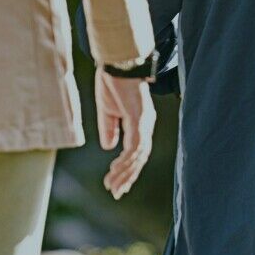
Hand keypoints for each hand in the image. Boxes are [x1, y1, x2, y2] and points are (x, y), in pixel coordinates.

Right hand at [94, 70, 154, 199]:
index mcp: (139, 122)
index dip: (127, 168)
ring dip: (124, 173)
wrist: (116, 61)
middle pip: (140, 158)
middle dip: (128, 177)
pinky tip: (115, 170)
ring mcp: (144, 122)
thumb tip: (110, 148)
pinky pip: (134, 146)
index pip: (137, 151)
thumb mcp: (108, 110)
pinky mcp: (139, 119)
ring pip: (138, 156)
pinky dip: (125, 161)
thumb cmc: (112, 81)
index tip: (116, 183)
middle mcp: (146, 124)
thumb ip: (110, 128)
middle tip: (116, 193)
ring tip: (112, 186)